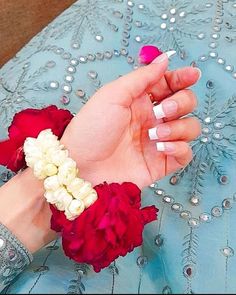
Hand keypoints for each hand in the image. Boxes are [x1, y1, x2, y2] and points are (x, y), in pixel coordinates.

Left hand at [61, 53, 200, 188]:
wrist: (82, 165)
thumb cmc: (91, 128)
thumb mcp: (113, 94)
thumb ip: (142, 77)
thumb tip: (165, 59)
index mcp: (141, 100)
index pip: (170, 84)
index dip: (183, 78)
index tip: (192, 75)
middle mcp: (152, 119)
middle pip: (186, 103)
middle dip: (181, 103)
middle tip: (163, 111)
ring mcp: (158, 140)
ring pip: (190, 127)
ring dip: (179, 127)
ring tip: (154, 135)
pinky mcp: (160, 162)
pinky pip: (185, 153)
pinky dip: (179, 148)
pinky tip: (161, 147)